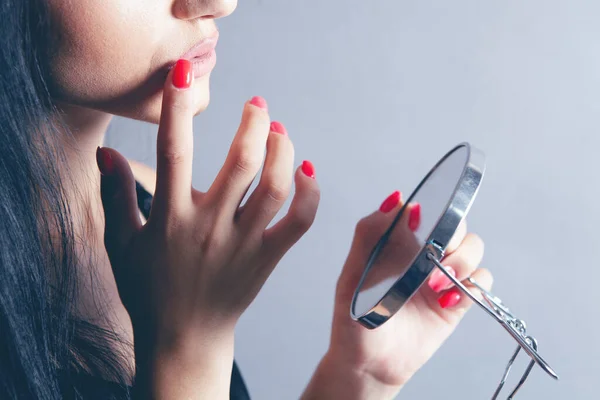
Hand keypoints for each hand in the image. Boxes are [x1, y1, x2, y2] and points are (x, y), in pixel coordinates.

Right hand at [97, 60, 319, 397]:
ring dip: (282, 151)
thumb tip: (104, 152)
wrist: (183, 339)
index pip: (173, 151)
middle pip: (241, 162)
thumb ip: (115, 195)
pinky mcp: (266, 259)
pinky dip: (308, 194)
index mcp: (170, 218)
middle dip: (252, 123)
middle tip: (256, 103)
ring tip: (279, 130)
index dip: (177, 108)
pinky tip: (305, 170)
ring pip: (274, 188)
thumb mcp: (121, 243)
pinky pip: (298, 222)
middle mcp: (209, 227)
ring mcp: (242, 244)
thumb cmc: (148, 291)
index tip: (184, 74)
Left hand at [307, 191, 491, 398]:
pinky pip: (481, 281)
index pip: (425, 208)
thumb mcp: (353, 274)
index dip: (432, 210)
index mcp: (397, 241)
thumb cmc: (354, 319)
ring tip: (436, 284)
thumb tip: (397, 200)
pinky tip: (446, 302)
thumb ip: (371, 235)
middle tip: (434, 259)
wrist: (368, 365)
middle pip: (456, 223)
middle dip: (452, 236)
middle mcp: (422, 253)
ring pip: (473, 248)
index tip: (423, 226)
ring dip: (462, 260)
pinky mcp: (456, 300)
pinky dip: (473, 286)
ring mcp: (441, 276)